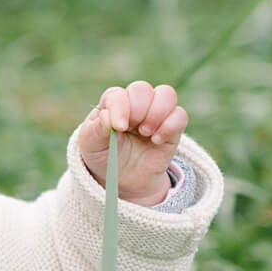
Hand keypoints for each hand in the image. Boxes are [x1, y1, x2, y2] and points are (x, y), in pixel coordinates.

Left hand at [79, 81, 186, 205]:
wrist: (123, 181)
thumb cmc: (104, 157)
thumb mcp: (91, 145)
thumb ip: (97, 129)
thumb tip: (106, 115)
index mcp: (112, 104)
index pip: (117, 94)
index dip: (120, 107)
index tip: (119, 128)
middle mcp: (134, 104)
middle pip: (142, 89)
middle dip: (138, 109)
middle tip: (134, 129)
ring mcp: (154, 114)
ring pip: (166, 94)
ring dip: (157, 113)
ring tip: (146, 133)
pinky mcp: (172, 128)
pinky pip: (180, 115)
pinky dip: (170, 126)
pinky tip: (157, 140)